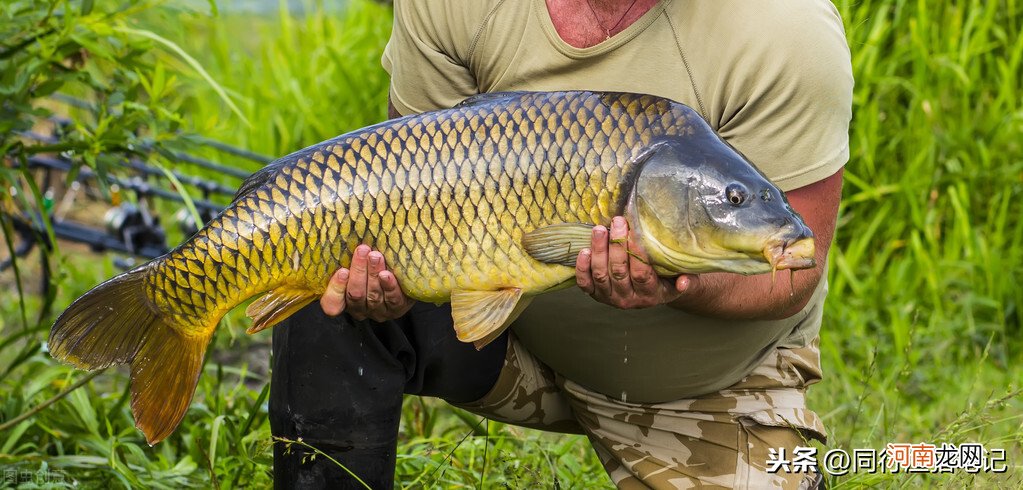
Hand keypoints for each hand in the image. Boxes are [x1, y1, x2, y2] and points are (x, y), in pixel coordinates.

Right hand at [320, 244, 415, 321]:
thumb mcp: (358, 262)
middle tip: (362, 250)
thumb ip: (351, 255)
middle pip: (355, 294)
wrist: (405, 278)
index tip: (342, 271)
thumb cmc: (373, 265)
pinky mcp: (397, 309)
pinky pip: (392, 299)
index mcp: (344, 300)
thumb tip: (345, 229)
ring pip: (373, 296)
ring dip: (373, 274)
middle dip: (358, 271)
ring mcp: (378, 311)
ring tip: (376, 256)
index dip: (335, 290)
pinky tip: (387, 274)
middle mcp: (359, 309)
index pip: (332, 304)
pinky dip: (389, 286)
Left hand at [576, 216, 694, 308]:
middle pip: (619, 272)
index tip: (633, 232)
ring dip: (598, 251)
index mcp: (651, 294)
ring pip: (601, 275)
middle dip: (616, 245)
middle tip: (617, 222)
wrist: (654, 292)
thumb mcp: (682, 278)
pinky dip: (582, 268)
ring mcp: (610, 298)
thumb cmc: (668, 278)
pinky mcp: (595, 294)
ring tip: (599, 229)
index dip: (636, 253)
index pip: (641, 274)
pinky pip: (585, 283)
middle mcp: (629, 299)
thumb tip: (685, 281)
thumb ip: (687, 279)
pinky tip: (584, 250)